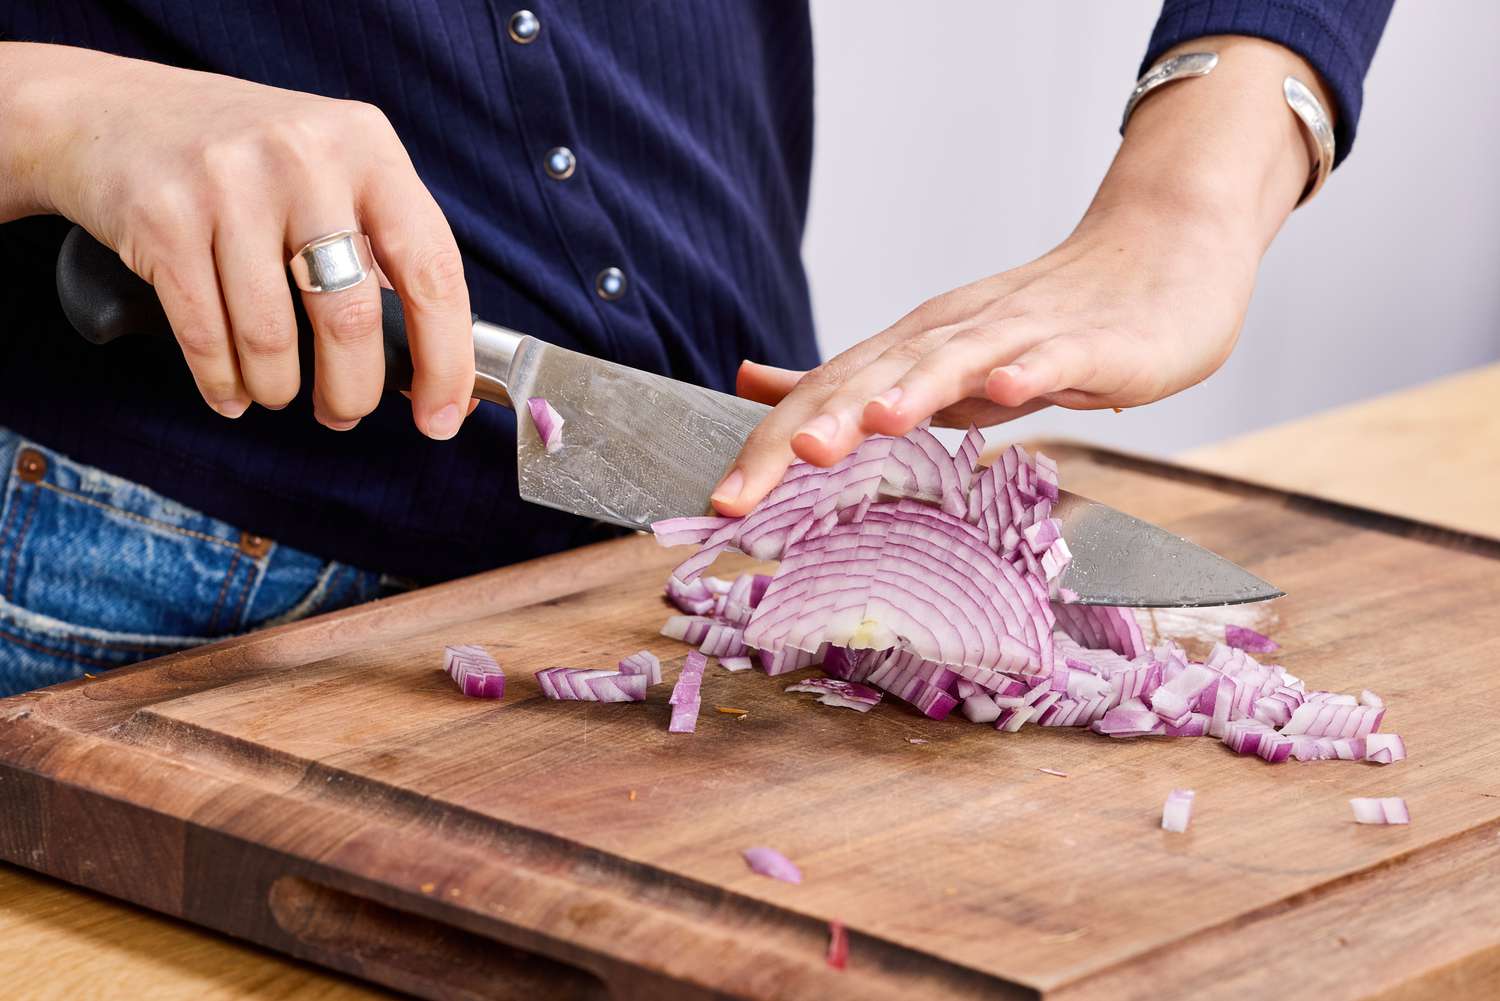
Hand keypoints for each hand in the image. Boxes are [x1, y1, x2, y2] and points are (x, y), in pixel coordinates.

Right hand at [0, 43, 473, 435]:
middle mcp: (304, 156)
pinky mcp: (163, 216)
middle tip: (344, 412)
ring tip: (277, 391)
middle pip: (350, 318)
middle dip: (352, 391)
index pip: (432, 270)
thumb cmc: (246, 164)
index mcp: (368, 146)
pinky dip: (223, 383)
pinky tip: (231, 390)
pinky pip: (206, 337)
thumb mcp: (331, 176)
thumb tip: (445, 380)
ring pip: (273, 339)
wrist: (108, 112)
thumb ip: (386, 260)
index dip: (443, 359)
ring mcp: (229, 182)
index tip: (441, 417)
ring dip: (279, 389)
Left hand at [713, 35, 1328, 514]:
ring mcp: (1020, 334)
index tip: (722, 503)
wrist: (1158, 257)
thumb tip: (757, 385)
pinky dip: (1033, 371)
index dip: (770, 448)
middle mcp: (951, 335)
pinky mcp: (1088, 344)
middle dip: (812, 429)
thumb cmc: (1042, 323)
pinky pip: (1057, 358)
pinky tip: (1012, 389)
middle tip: (757, 480)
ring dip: (908, 393)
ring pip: (955, 363)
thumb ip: (851, 379)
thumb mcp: (931, 356)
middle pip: (871, 380)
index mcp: (911, 349)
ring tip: (864, 428)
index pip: (826, 396)